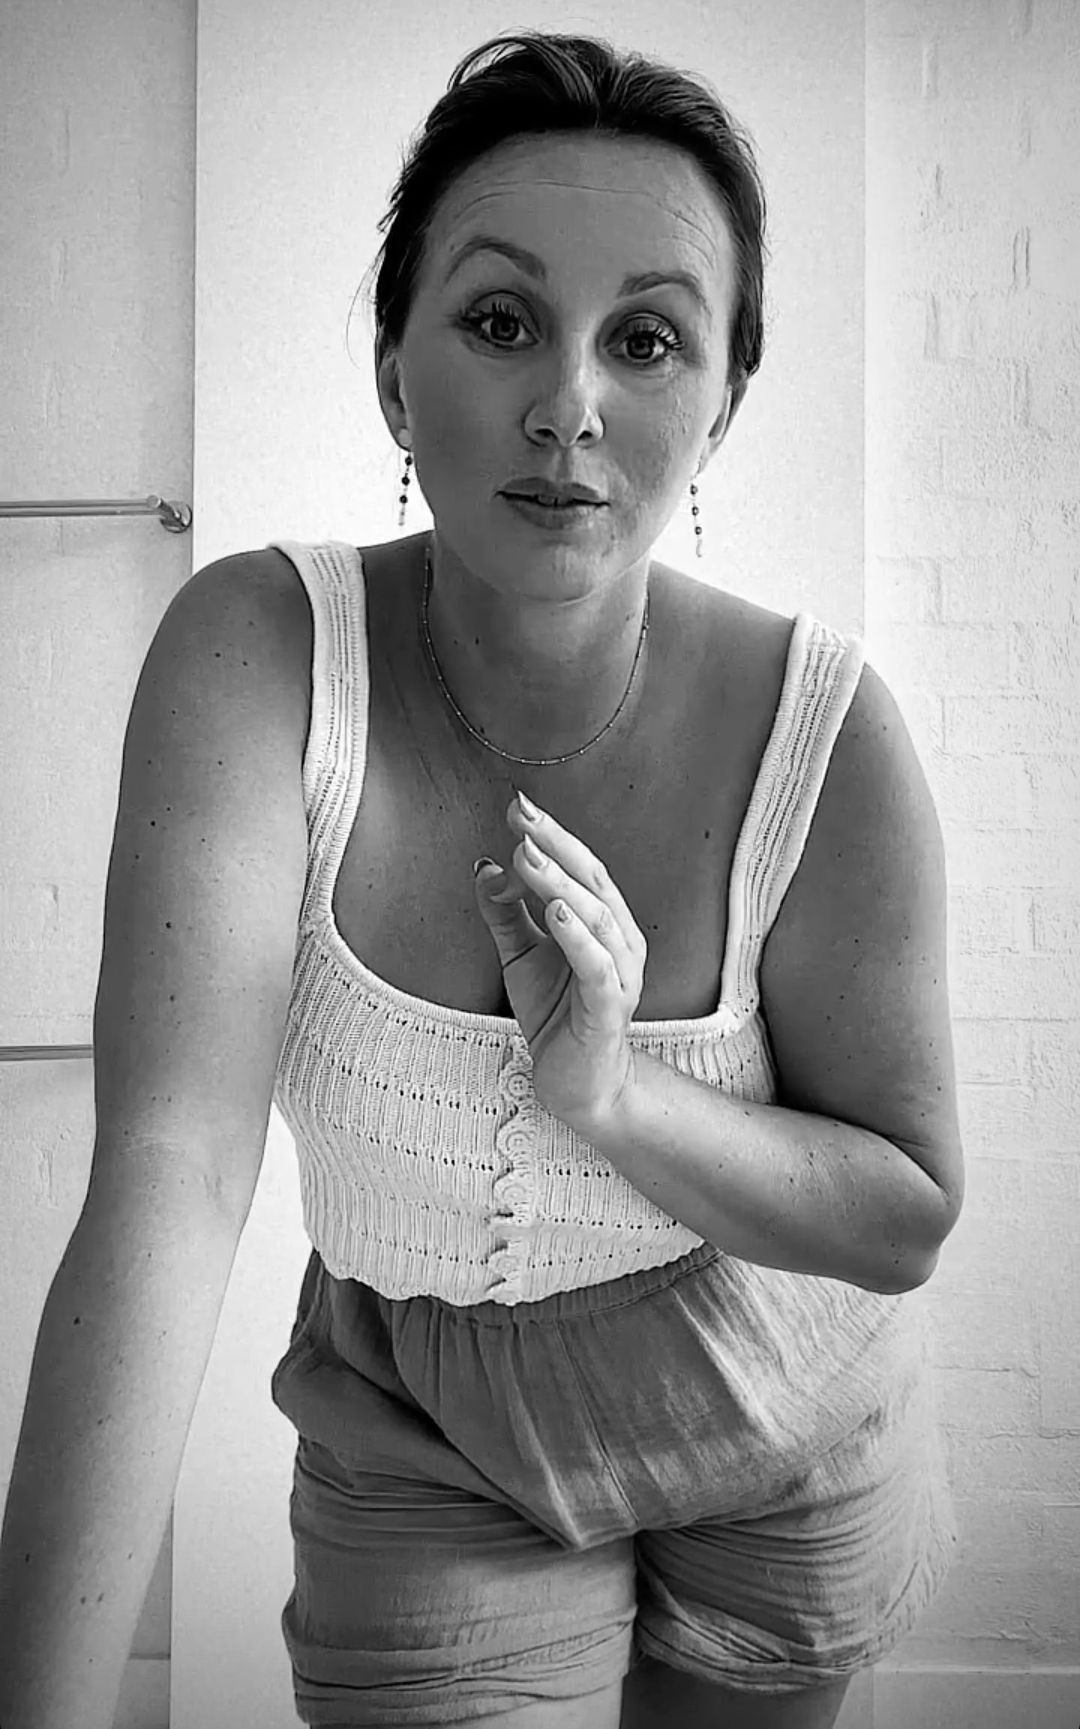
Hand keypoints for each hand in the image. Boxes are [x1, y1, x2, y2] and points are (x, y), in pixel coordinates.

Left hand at [473, 792, 646, 1129]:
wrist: (577, 1084)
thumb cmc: (557, 1015)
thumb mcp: (521, 956)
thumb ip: (504, 913)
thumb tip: (483, 866)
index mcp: (602, 922)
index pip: (580, 866)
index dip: (550, 835)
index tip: (516, 807)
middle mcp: (620, 941)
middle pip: (592, 880)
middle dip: (556, 844)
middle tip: (521, 816)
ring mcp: (620, 974)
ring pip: (596, 917)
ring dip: (560, 883)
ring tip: (528, 856)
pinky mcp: (610, 1008)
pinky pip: (598, 967)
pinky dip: (578, 937)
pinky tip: (556, 912)